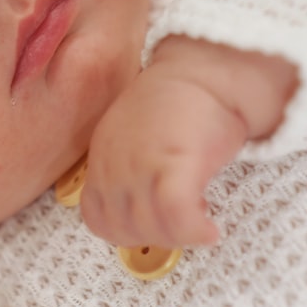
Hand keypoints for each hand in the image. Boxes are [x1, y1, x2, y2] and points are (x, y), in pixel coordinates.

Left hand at [79, 37, 297, 247]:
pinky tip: (209, 229)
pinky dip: (194, 231)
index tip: (156, 223)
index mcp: (102, 155)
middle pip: (122, 229)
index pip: (96, 216)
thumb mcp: (135, 135)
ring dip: (178, 237)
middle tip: (184, 224)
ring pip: (149, 228)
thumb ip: (128, 169)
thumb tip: (143, 210)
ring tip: (199, 222)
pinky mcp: (175, 163)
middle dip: (156, 237)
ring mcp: (140, 163)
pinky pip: (176, 216)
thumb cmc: (181, 103)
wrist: (207, 70)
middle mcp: (114, 161)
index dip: (126, 230)